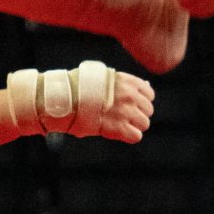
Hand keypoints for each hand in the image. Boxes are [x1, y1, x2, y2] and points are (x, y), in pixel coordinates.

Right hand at [7, 62, 153, 142]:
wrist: (64, 99)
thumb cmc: (79, 88)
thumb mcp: (102, 77)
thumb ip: (122, 83)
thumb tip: (144, 88)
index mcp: (127, 81)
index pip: (149, 93)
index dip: (141, 100)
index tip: (131, 104)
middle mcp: (129, 96)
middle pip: (148, 110)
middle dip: (138, 114)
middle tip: (124, 117)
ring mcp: (125, 112)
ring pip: (144, 123)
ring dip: (134, 126)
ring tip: (120, 125)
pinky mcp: (118, 128)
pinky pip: (136, 136)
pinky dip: (129, 136)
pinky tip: (119, 133)